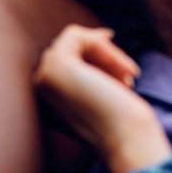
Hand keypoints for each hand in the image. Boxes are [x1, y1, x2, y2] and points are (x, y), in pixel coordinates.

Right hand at [34, 25, 171, 172]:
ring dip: (108, 53)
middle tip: (130, 76)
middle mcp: (41, 85)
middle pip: (73, 48)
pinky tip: (123, 68)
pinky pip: (77, 35)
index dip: (99, 59)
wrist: (125, 138)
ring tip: (129, 75)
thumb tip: (104, 34)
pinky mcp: (56, 65)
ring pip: (76, 40)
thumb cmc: (122, 120)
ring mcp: (45, 75)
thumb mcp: (104, 90)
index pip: (70, 59)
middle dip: (105, 56)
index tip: (126, 72)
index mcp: (50, 95)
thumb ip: (95, 69)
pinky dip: (105, 48)